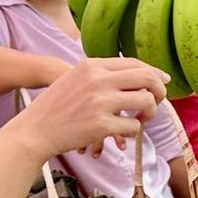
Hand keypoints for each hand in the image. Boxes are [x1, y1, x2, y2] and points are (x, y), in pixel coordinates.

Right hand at [15, 58, 167, 159]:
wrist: (35, 130)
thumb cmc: (57, 106)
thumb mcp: (76, 78)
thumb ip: (102, 74)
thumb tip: (140, 75)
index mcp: (92, 66)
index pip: (135, 63)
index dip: (154, 73)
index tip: (163, 81)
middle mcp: (98, 80)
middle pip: (147, 78)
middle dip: (159, 90)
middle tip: (157, 101)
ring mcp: (100, 103)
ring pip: (146, 102)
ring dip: (150, 112)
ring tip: (141, 118)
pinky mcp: (101, 126)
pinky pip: (133, 126)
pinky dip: (132, 131)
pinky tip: (121, 133)